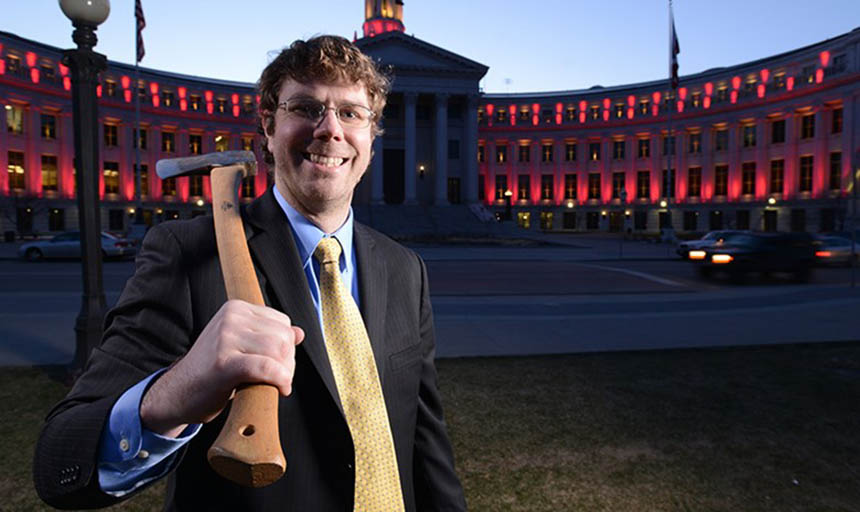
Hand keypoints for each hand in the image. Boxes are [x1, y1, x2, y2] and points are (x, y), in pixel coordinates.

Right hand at [140, 300, 303, 436]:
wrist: (177, 394)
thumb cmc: (210, 372)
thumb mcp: (240, 346)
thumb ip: (268, 337)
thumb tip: (299, 333)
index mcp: (235, 308)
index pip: (282, 323)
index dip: (287, 347)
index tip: (278, 364)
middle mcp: (230, 318)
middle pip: (283, 337)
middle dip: (288, 362)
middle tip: (277, 379)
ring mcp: (225, 338)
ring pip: (278, 351)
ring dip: (285, 373)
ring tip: (274, 384)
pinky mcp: (224, 362)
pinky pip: (266, 367)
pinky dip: (279, 380)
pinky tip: (280, 390)